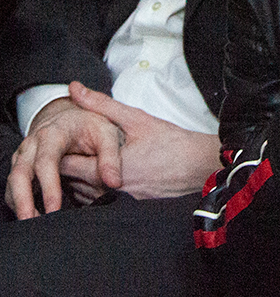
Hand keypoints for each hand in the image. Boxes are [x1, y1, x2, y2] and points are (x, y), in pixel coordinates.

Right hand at [5, 92, 121, 217]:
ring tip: (32, 225)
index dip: (49, 186)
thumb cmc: (90, 125)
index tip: (54, 209)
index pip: (46, 161)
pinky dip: (18, 203)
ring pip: (12, 183)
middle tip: (32, 223)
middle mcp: (32, 145)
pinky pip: (13, 187)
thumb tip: (114, 183)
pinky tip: (31, 217)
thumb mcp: (106, 132)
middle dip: (23, 200)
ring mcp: (23, 156)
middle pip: (20, 174)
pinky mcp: (20, 166)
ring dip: (19, 205)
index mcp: (53, 134)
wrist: (70, 117)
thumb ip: (111, 156)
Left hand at [63, 82, 221, 199]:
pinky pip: (105, 200)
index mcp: (110, 169)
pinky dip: (102, 188)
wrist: (201, 165)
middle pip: (74, 183)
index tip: (65, 142)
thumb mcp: (137, 118)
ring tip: (93, 160)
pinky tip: (112, 173)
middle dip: (72, 165)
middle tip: (78, 149)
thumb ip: (102, 104)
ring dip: (86, 178)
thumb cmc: (173, 142)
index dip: (60, 153)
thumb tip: (75, 90)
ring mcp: (122, 202)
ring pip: (88, 194)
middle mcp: (113, 191)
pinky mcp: (133, 206)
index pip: (66, 166)